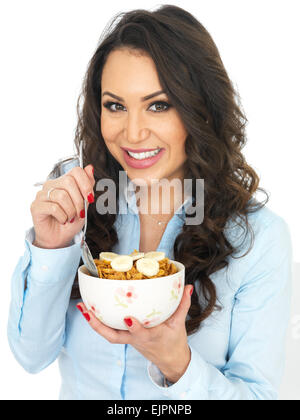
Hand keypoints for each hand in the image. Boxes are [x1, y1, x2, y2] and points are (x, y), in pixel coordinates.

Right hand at [30, 165, 94, 248]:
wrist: (60, 239)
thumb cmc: (71, 221)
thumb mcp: (84, 204)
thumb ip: (87, 186)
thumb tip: (90, 168)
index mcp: (64, 182)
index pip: (76, 171)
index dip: (86, 184)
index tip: (90, 198)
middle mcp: (51, 185)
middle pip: (69, 181)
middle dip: (79, 200)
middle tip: (80, 213)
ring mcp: (42, 195)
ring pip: (61, 195)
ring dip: (71, 211)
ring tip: (71, 218)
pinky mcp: (36, 206)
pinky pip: (54, 207)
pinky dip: (63, 217)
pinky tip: (63, 220)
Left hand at [76, 284, 193, 382]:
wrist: (170, 360)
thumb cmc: (173, 341)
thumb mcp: (179, 323)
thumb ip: (183, 304)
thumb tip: (187, 286)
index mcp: (151, 337)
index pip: (141, 334)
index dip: (135, 327)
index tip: (128, 318)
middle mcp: (136, 340)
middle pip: (114, 336)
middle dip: (98, 325)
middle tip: (86, 310)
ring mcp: (128, 340)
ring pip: (108, 335)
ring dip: (93, 323)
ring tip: (83, 308)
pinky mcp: (125, 338)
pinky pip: (109, 332)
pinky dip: (98, 323)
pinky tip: (90, 310)